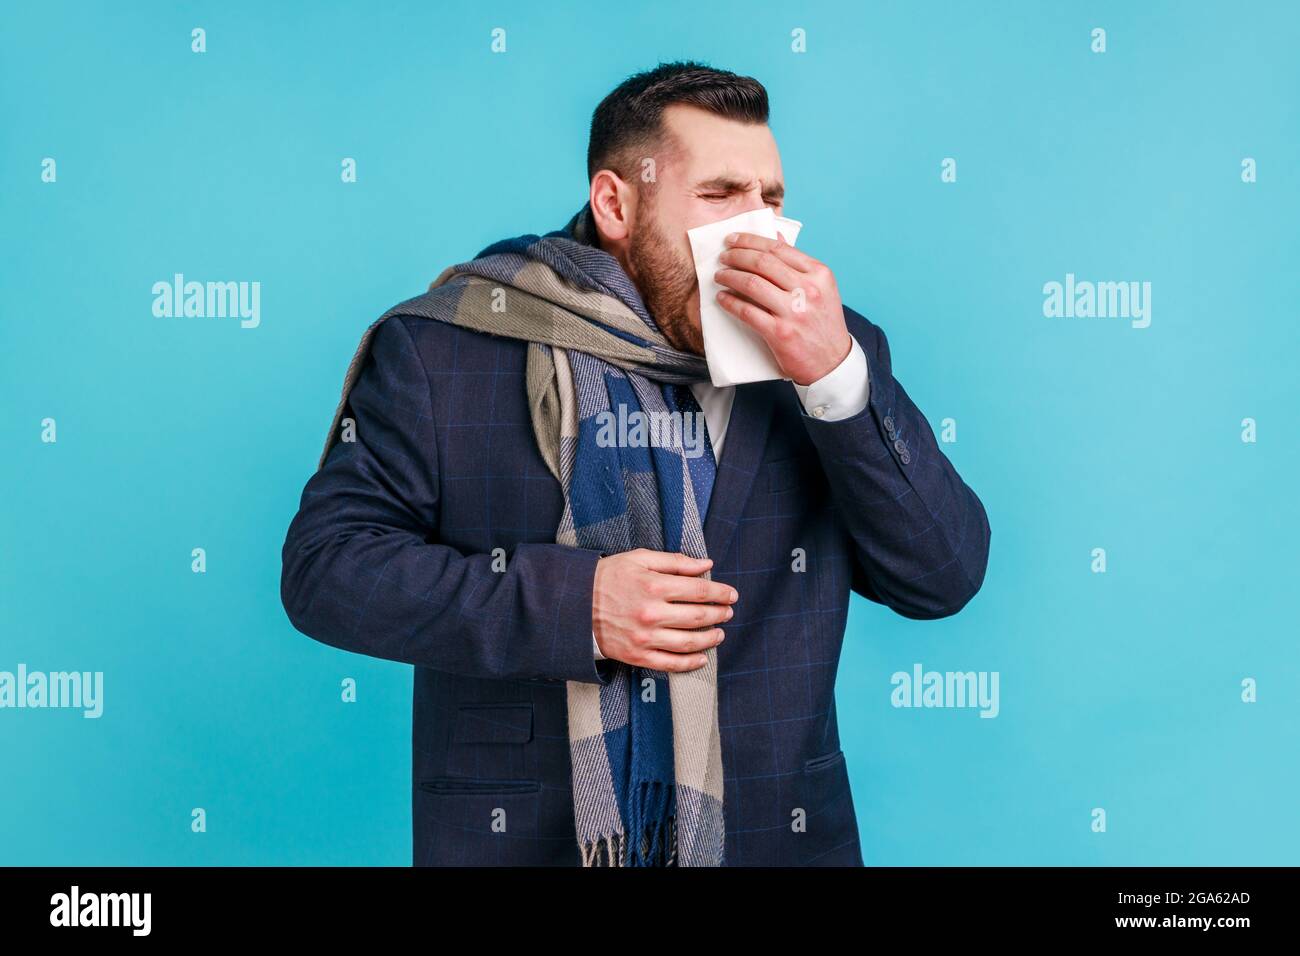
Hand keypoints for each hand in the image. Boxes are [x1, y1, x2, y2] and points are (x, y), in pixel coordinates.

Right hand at [592, 549, 736, 671]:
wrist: (574, 603)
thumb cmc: (609, 576)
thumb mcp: (640, 559)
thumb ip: (675, 561)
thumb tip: (707, 565)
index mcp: (654, 586)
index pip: (699, 591)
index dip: (720, 593)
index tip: (731, 594)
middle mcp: (652, 613)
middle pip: (698, 617)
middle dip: (719, 614)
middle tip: (729, 612)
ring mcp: (645, 638)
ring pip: (689, 642)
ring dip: (710, 639)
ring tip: (719, 633)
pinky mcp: (637, 655)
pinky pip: (670, 664)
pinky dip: (690, 663)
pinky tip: (702, 657)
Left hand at [714, 232, 851, 384]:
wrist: (832, 362)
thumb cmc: (823, 323)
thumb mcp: (821, 288)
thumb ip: (798, 263)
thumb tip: (775, 236)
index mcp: (819, 273)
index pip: (778, 247)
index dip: (750, 240)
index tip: (733, 239)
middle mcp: (808, 289)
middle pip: (762, 262)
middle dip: (736, 256)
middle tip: (723, 257)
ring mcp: (794, 311)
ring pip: (752, 283)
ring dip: (729, 276)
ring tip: (720, 276)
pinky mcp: (780, 333)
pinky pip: (747, 311)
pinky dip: (730, 302)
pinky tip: (722, 298)